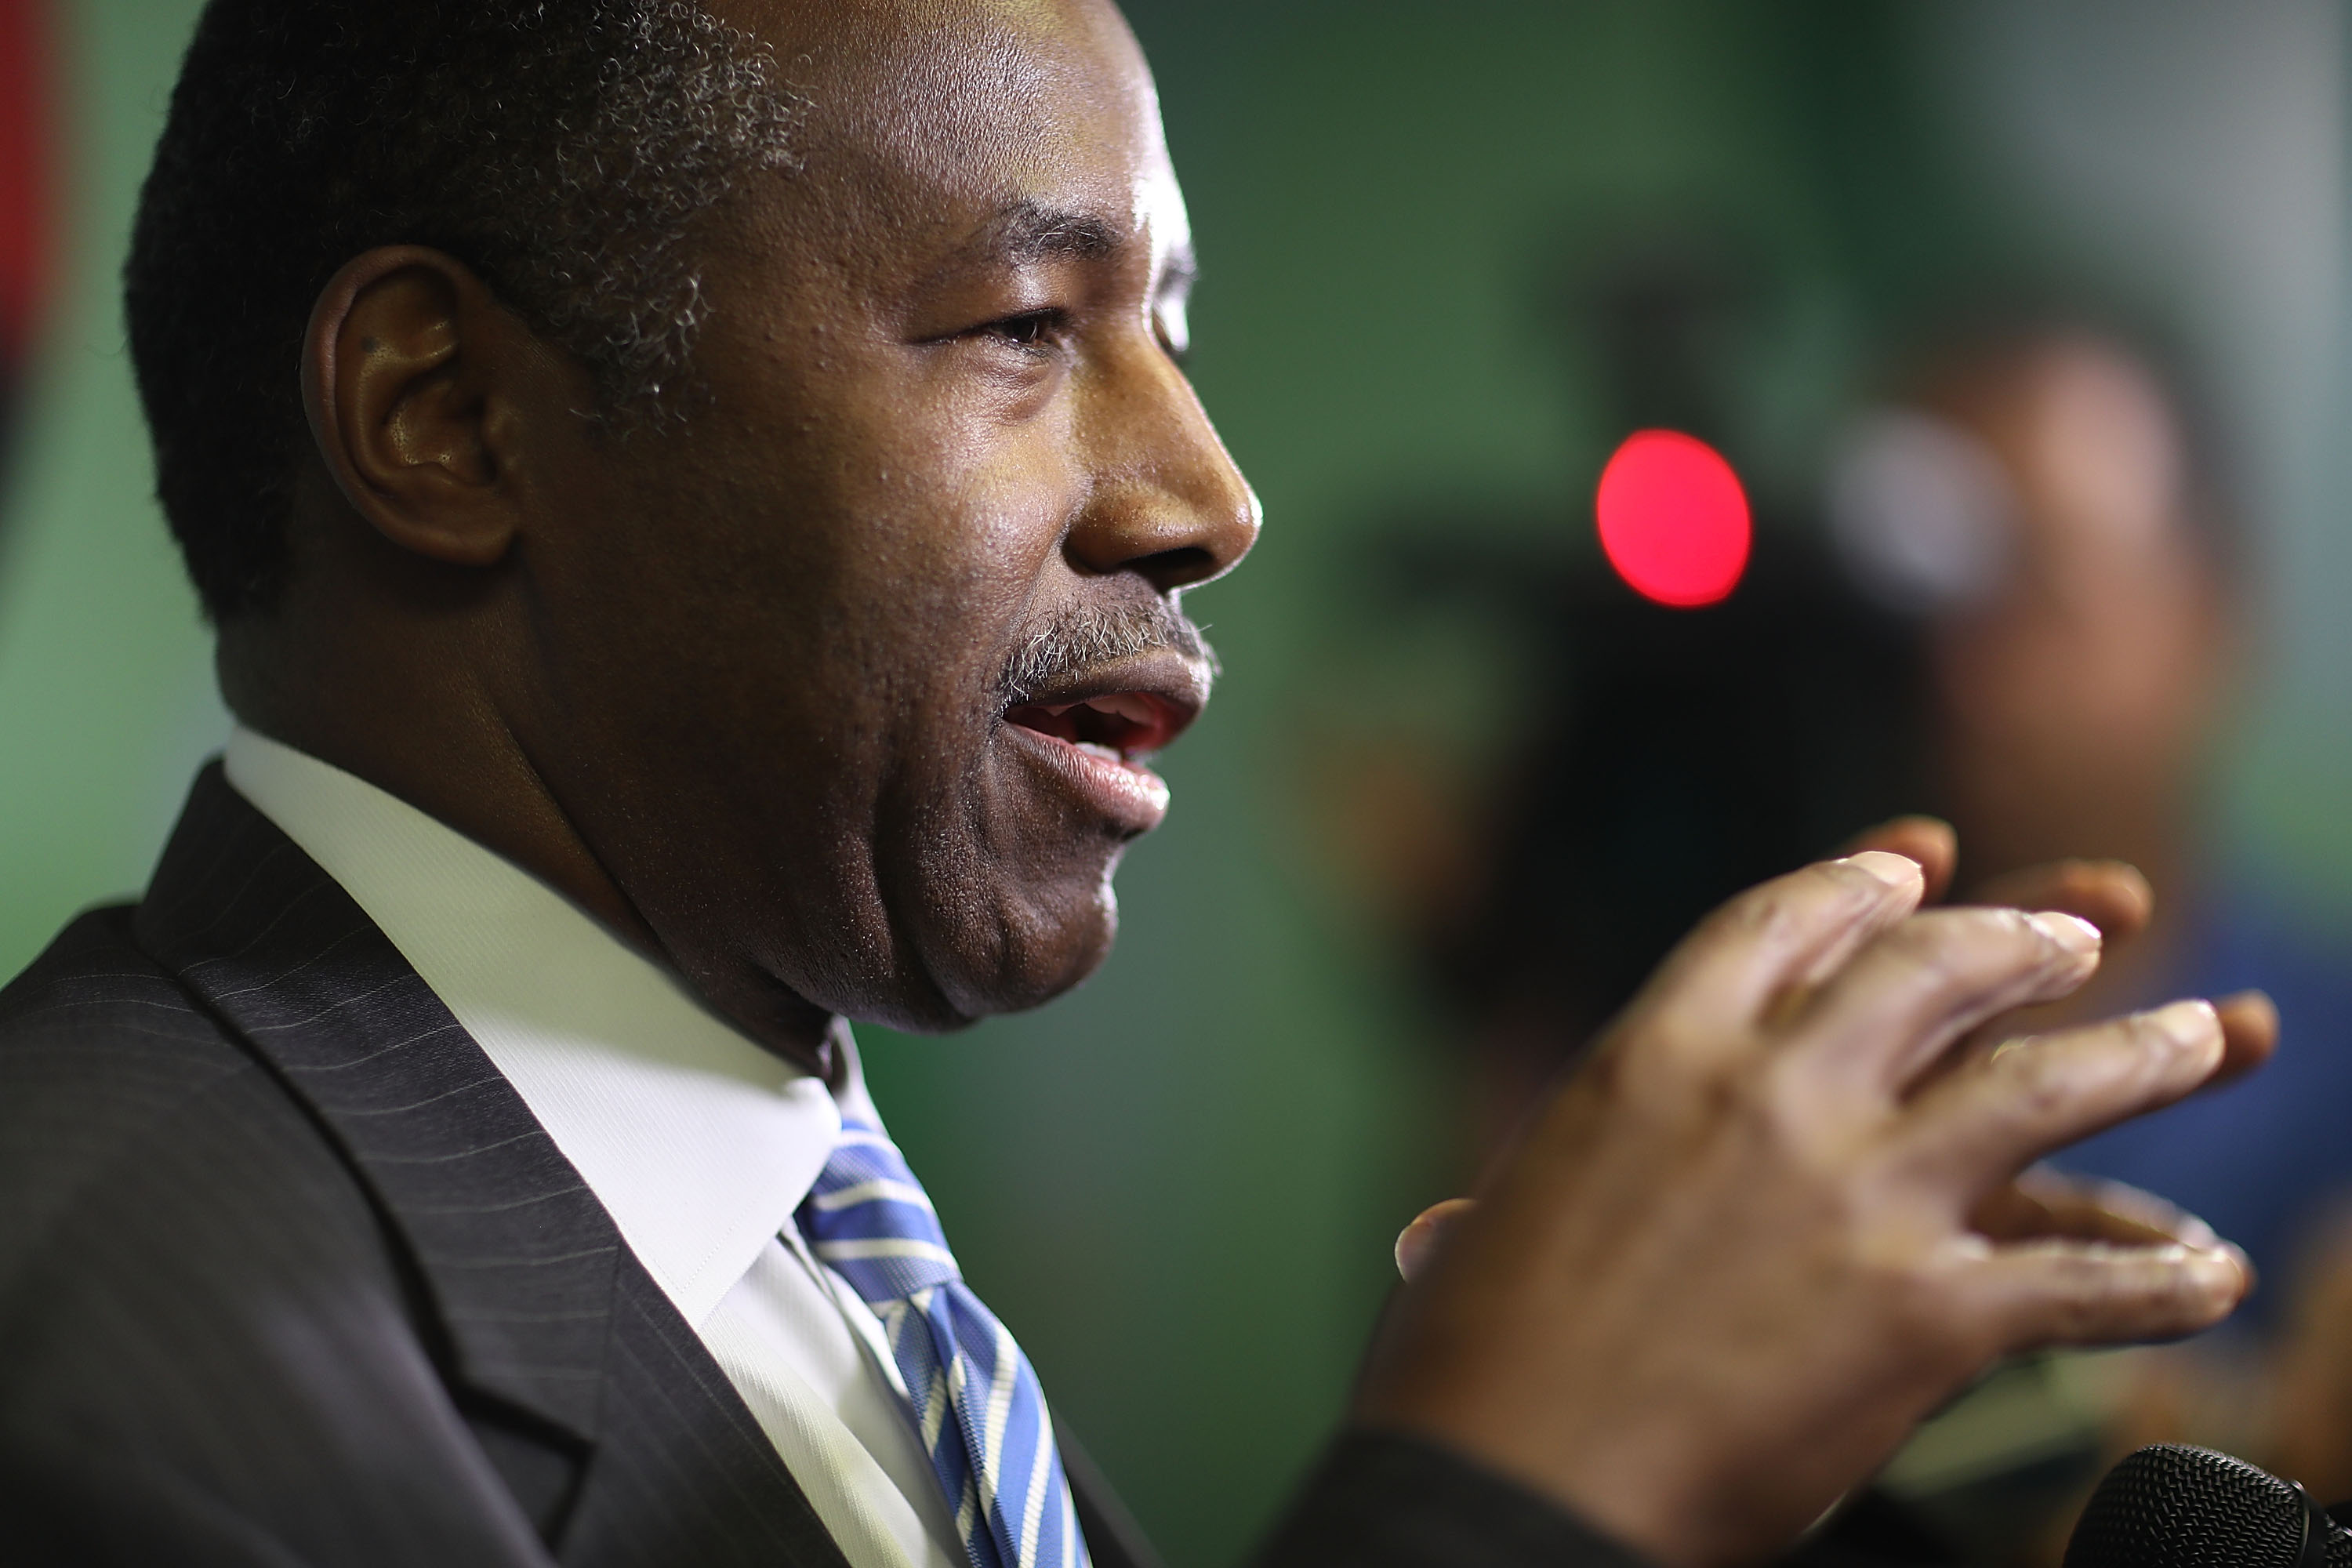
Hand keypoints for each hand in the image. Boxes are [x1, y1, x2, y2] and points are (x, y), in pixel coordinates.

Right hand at [1356, 848, 2267, 1567]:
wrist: (1504, 1481)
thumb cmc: (1464, 1369)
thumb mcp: (1486, 1232)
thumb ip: (1503, 1204)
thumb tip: (1434, 1236)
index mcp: (1652, 1054)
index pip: (1782, 925)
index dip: (1863, 880)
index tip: (1919, 856)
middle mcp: (1766, 1092)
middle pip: (1934, 971)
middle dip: (2023, 937)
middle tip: (2090, 929)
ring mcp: (1856, 1194)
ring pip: (2044, 1089)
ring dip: (2144, 1056)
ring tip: (2216, 1033)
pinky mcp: (1925, 1315)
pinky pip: (2082, 1282)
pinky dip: (2161, 1277)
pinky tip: (2211, 1271)